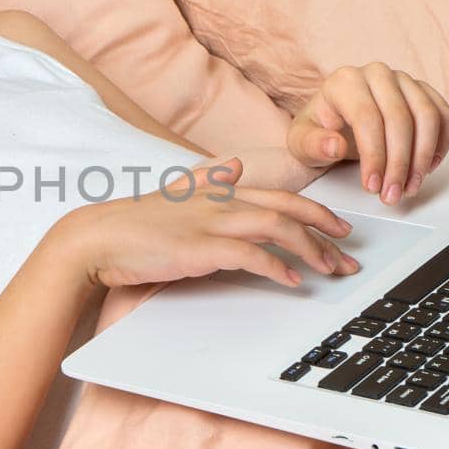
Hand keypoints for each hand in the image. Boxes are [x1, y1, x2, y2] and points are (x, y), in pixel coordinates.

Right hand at [58, 157, 360, 290]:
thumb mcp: (177, 196)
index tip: (339, 228)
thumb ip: (209, 183)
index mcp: (219, 190)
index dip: (315, 210)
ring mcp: (212, 223)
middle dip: (325, 231)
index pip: (279, 196)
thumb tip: (233, 167)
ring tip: (332, 270)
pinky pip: (251, 256)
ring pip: (277, 229)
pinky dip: (278, 268)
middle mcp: (221, 201)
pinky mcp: (201, 248)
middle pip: (288, 210)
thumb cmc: (135, 225)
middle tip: (350, 253)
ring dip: (311, 251)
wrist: (98, 238)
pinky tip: (294, 282)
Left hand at [285, 63, 448, 205]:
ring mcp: (403, 81)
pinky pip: (443, 115)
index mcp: (344, 81)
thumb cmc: (319, 131)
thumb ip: (314, 145)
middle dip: (399, 164)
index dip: (374, 156)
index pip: (367, 118)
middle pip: (400, 119)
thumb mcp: (302, 143)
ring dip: (423, 158)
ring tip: (409, 186)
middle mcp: (376, 74)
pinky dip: (440, 144)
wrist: (334, 122)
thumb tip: (335, 145)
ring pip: (427, 117)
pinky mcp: (423, 92)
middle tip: (392, 194)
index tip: (372, 185)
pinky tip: (425, 167)